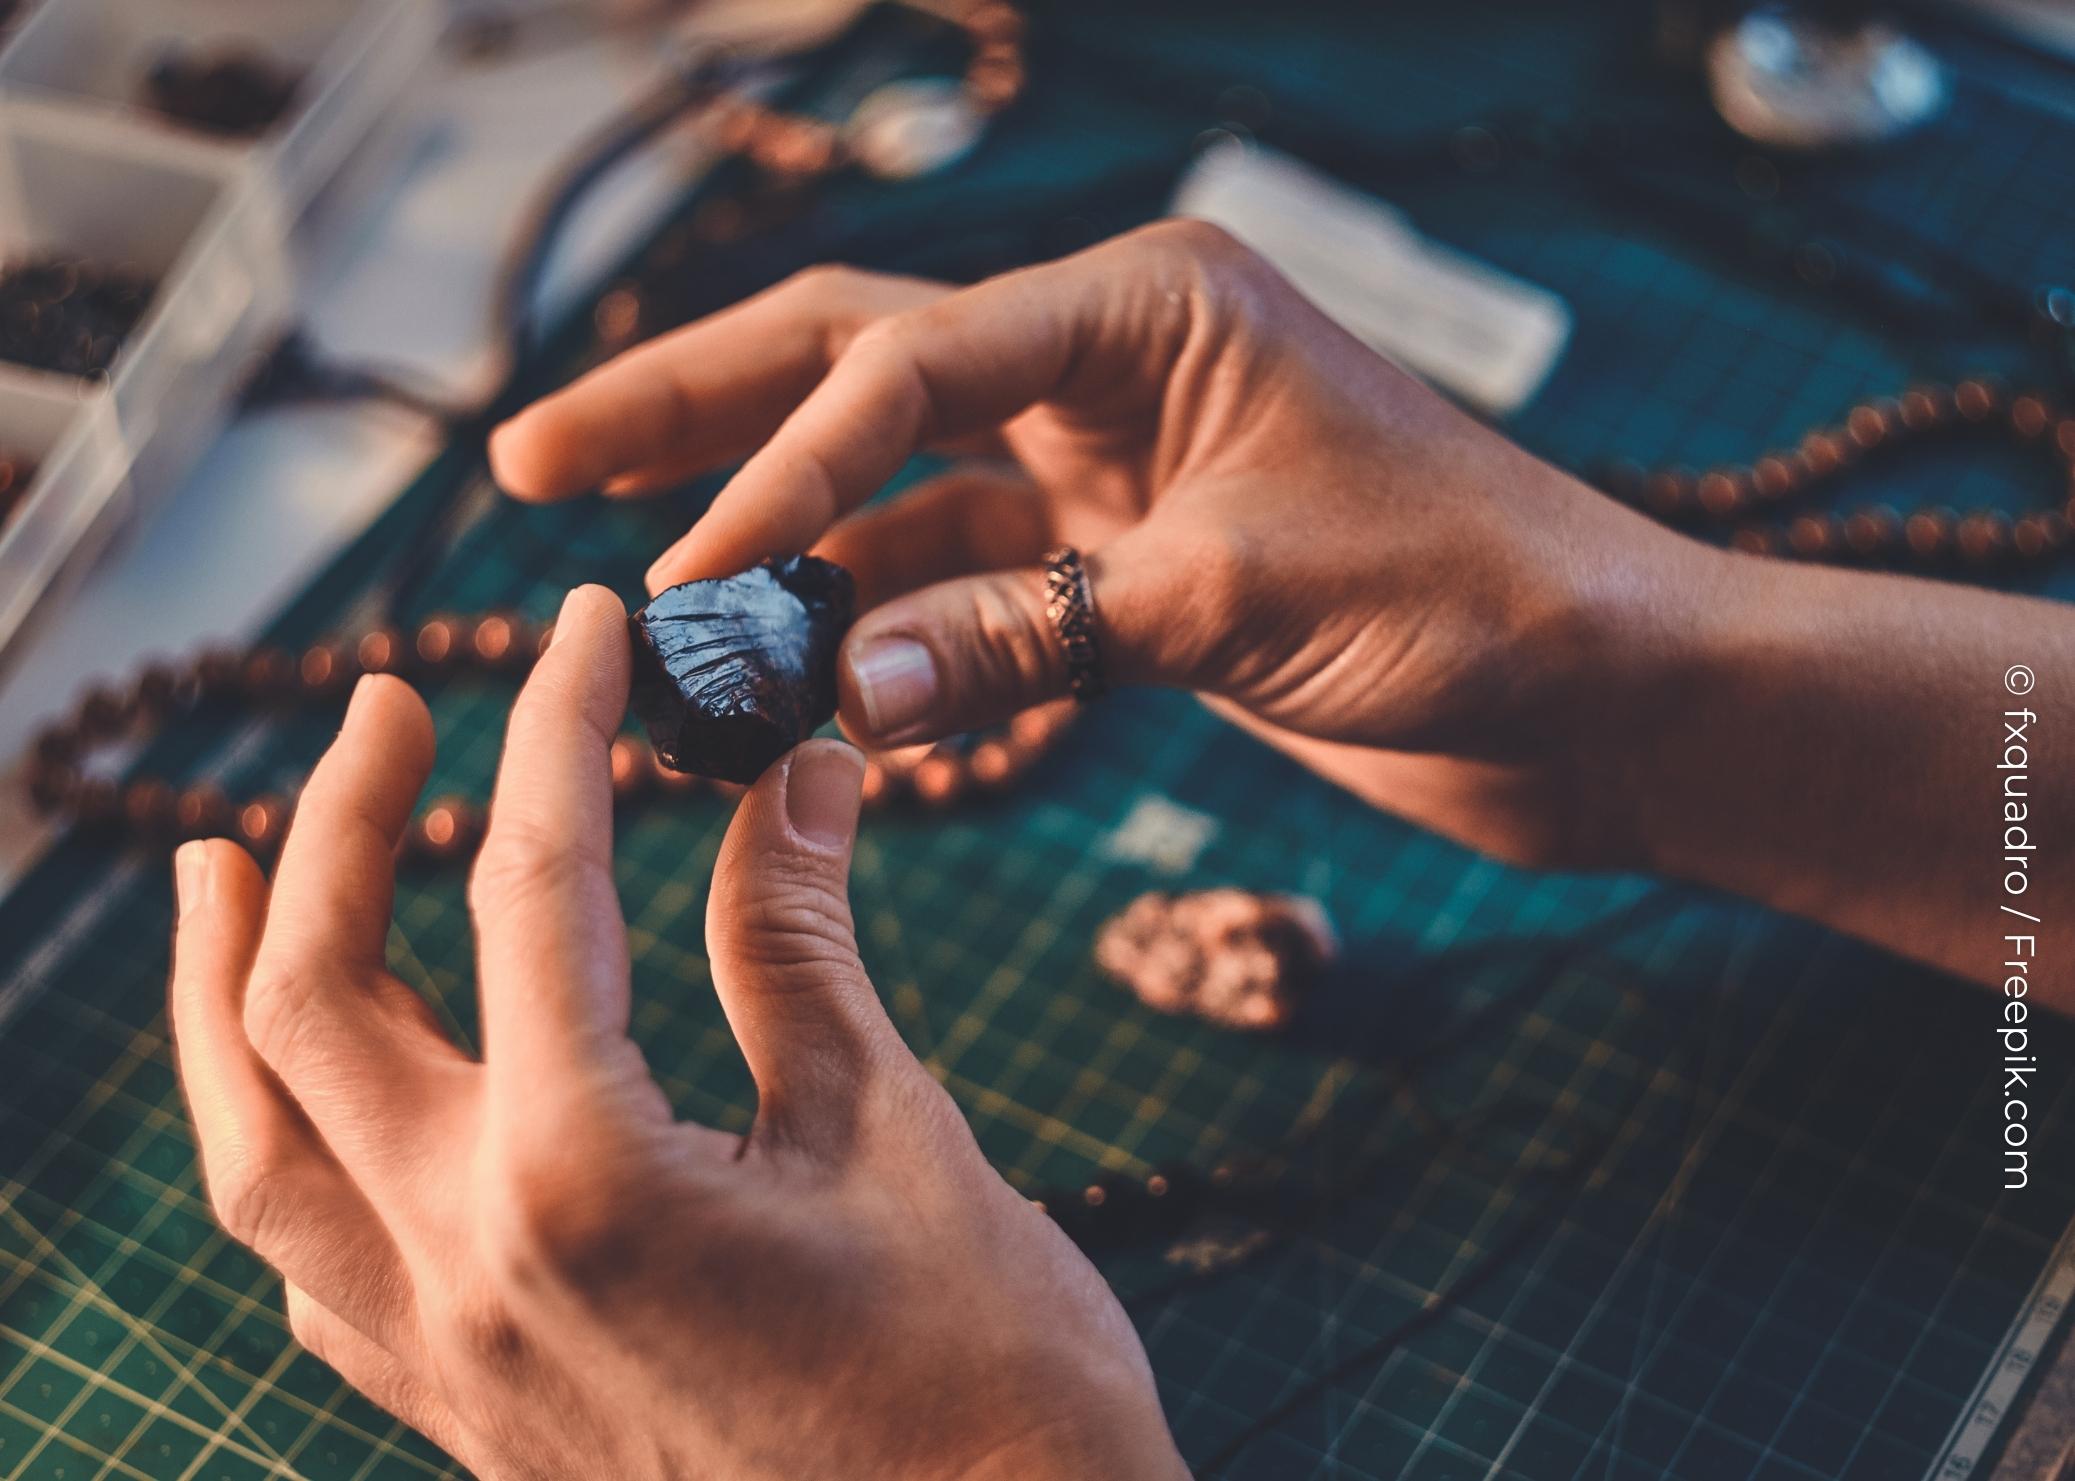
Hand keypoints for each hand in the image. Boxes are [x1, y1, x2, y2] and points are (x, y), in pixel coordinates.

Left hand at [168, 586, 1185, 1480]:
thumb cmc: (985, 1382)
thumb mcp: (893, 1130)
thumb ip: (802, 941)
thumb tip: (793, 775)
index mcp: (581, 1180)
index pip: (531, 892)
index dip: (562, 728)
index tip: (586, 627)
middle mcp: (467, 1269)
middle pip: (315, 1004)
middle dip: (337, 827)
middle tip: (382, 706)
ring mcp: (445, 1357)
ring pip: (253, 1143)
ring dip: (226, 989)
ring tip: (227, 871)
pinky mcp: (464, 1412)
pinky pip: (309, 1259)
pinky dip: (284, 1138)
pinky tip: (323, 1086)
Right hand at [490, 220, 1712, 870]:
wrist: (1600, 697)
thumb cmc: (1476, 603)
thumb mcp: (1240, 601)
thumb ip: (1038, 635)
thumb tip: (845, 688)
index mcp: (1146, 306)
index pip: (906, 357)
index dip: (777, 465)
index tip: (680, 577)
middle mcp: (1113, 362)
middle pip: (859, 364)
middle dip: (700, 414)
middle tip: (532, 462)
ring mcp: (1113, 465)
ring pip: (904, 490)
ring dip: (795, 558)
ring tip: (673, 630)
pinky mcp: (1129, 566)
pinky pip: (973, 589)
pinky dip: (898, 639)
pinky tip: (823, 693)